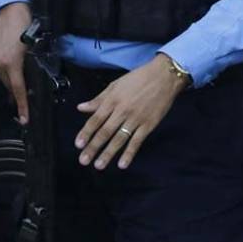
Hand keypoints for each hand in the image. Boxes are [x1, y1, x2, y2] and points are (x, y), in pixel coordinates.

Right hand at [0, 2, 30, 123]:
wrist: (11, 10)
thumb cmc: (26, 26)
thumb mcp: (34, 49)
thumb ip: (32, 68)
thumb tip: (32, 84)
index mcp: (11, 63)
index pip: (18, 90)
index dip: (23, 106)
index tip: (25, 118)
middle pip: (9, 85)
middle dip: (18, 89)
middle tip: (26, 93)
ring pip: (2, 77)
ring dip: (10, 76)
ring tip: (17, 66)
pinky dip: (3, 69)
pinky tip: (9, 59)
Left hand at [74, 53, 188, 170]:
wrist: (164, 76)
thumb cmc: (138, 78)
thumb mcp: (115, 85)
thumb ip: (99, 99)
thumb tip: (81, 107)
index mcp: (112, 100)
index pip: (96, 119)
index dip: (86, 133)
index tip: (78, 145)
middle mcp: (122, 111)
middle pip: (105, 132)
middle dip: (93, 147)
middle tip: (84, 160)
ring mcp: (136, 119)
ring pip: (119, 139)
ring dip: (108, 153)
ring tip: (99, 165)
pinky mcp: (148, 124)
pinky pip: (137, 141)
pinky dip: (129, 153)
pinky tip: (122, 164)